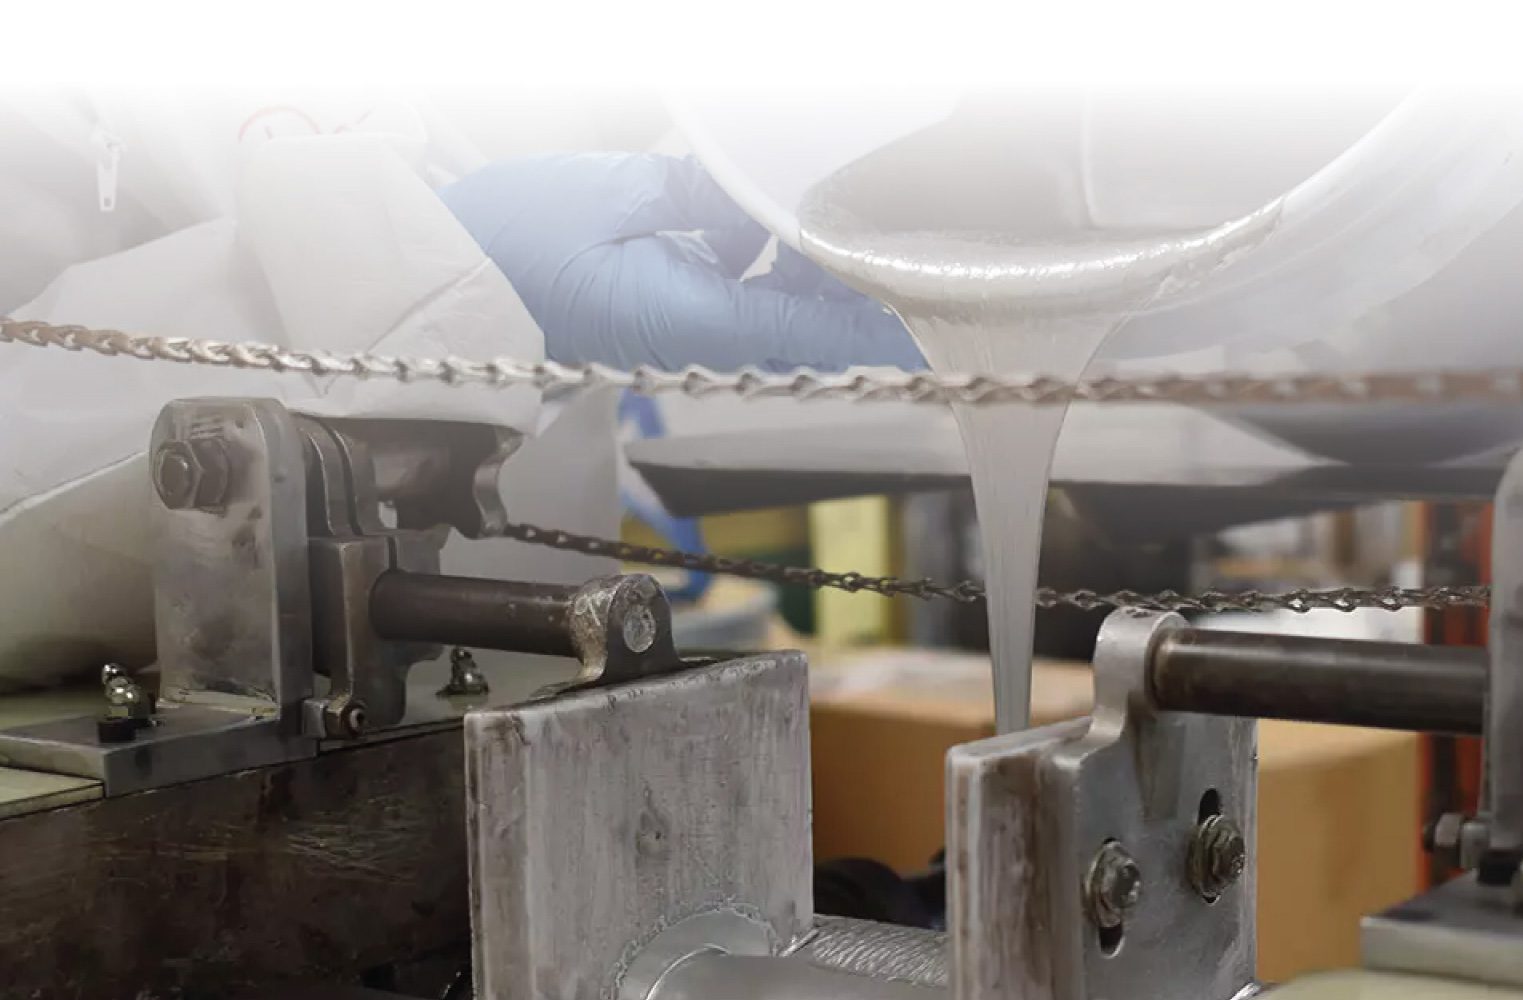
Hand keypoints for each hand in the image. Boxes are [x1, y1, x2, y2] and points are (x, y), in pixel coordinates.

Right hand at [440, 153, 922, 371]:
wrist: (448, 274)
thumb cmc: (514, 239)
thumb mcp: (621, 195)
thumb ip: (710, 200)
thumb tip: (775, 205)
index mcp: (700, 319)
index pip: (823, 334)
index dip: (886, 323)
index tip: (935, 306)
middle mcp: (705, 338)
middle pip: (817, 320)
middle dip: (858, 281)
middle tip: (897, 233)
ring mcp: (691, 329)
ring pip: (786, 306)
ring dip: (815, 267)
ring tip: (836, 214)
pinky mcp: (674, 313)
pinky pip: (748, 293)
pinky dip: (772, 261)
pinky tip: (767, 221)